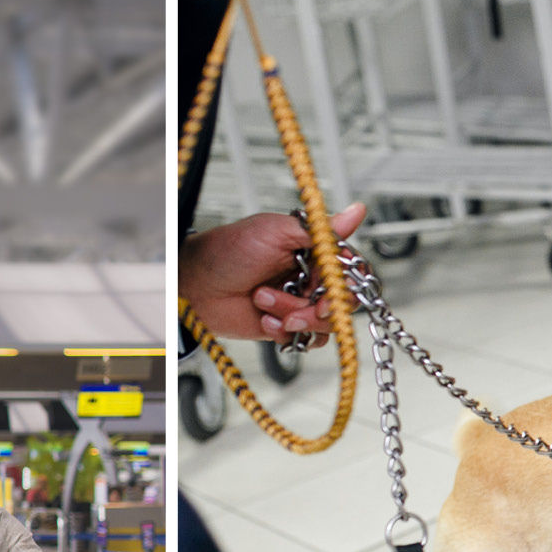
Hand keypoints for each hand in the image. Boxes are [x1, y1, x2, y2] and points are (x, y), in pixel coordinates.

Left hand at [179, 203, 367, 346]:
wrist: (195, 286)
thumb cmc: (227, 251)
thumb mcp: (275, 232)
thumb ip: (319, 230)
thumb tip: (356, 211)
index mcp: (312, 250)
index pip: (349, 269)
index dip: (345, 284)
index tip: (329, 292)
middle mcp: (309, 277)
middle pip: (342, 302)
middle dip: (319, 308)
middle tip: (298, 307)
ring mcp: (298, 302)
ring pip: (324, 324)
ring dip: (295, 317)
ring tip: (265, 303)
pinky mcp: (284, 325)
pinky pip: (304, 339)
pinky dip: (285, 333)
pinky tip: (263, 320)